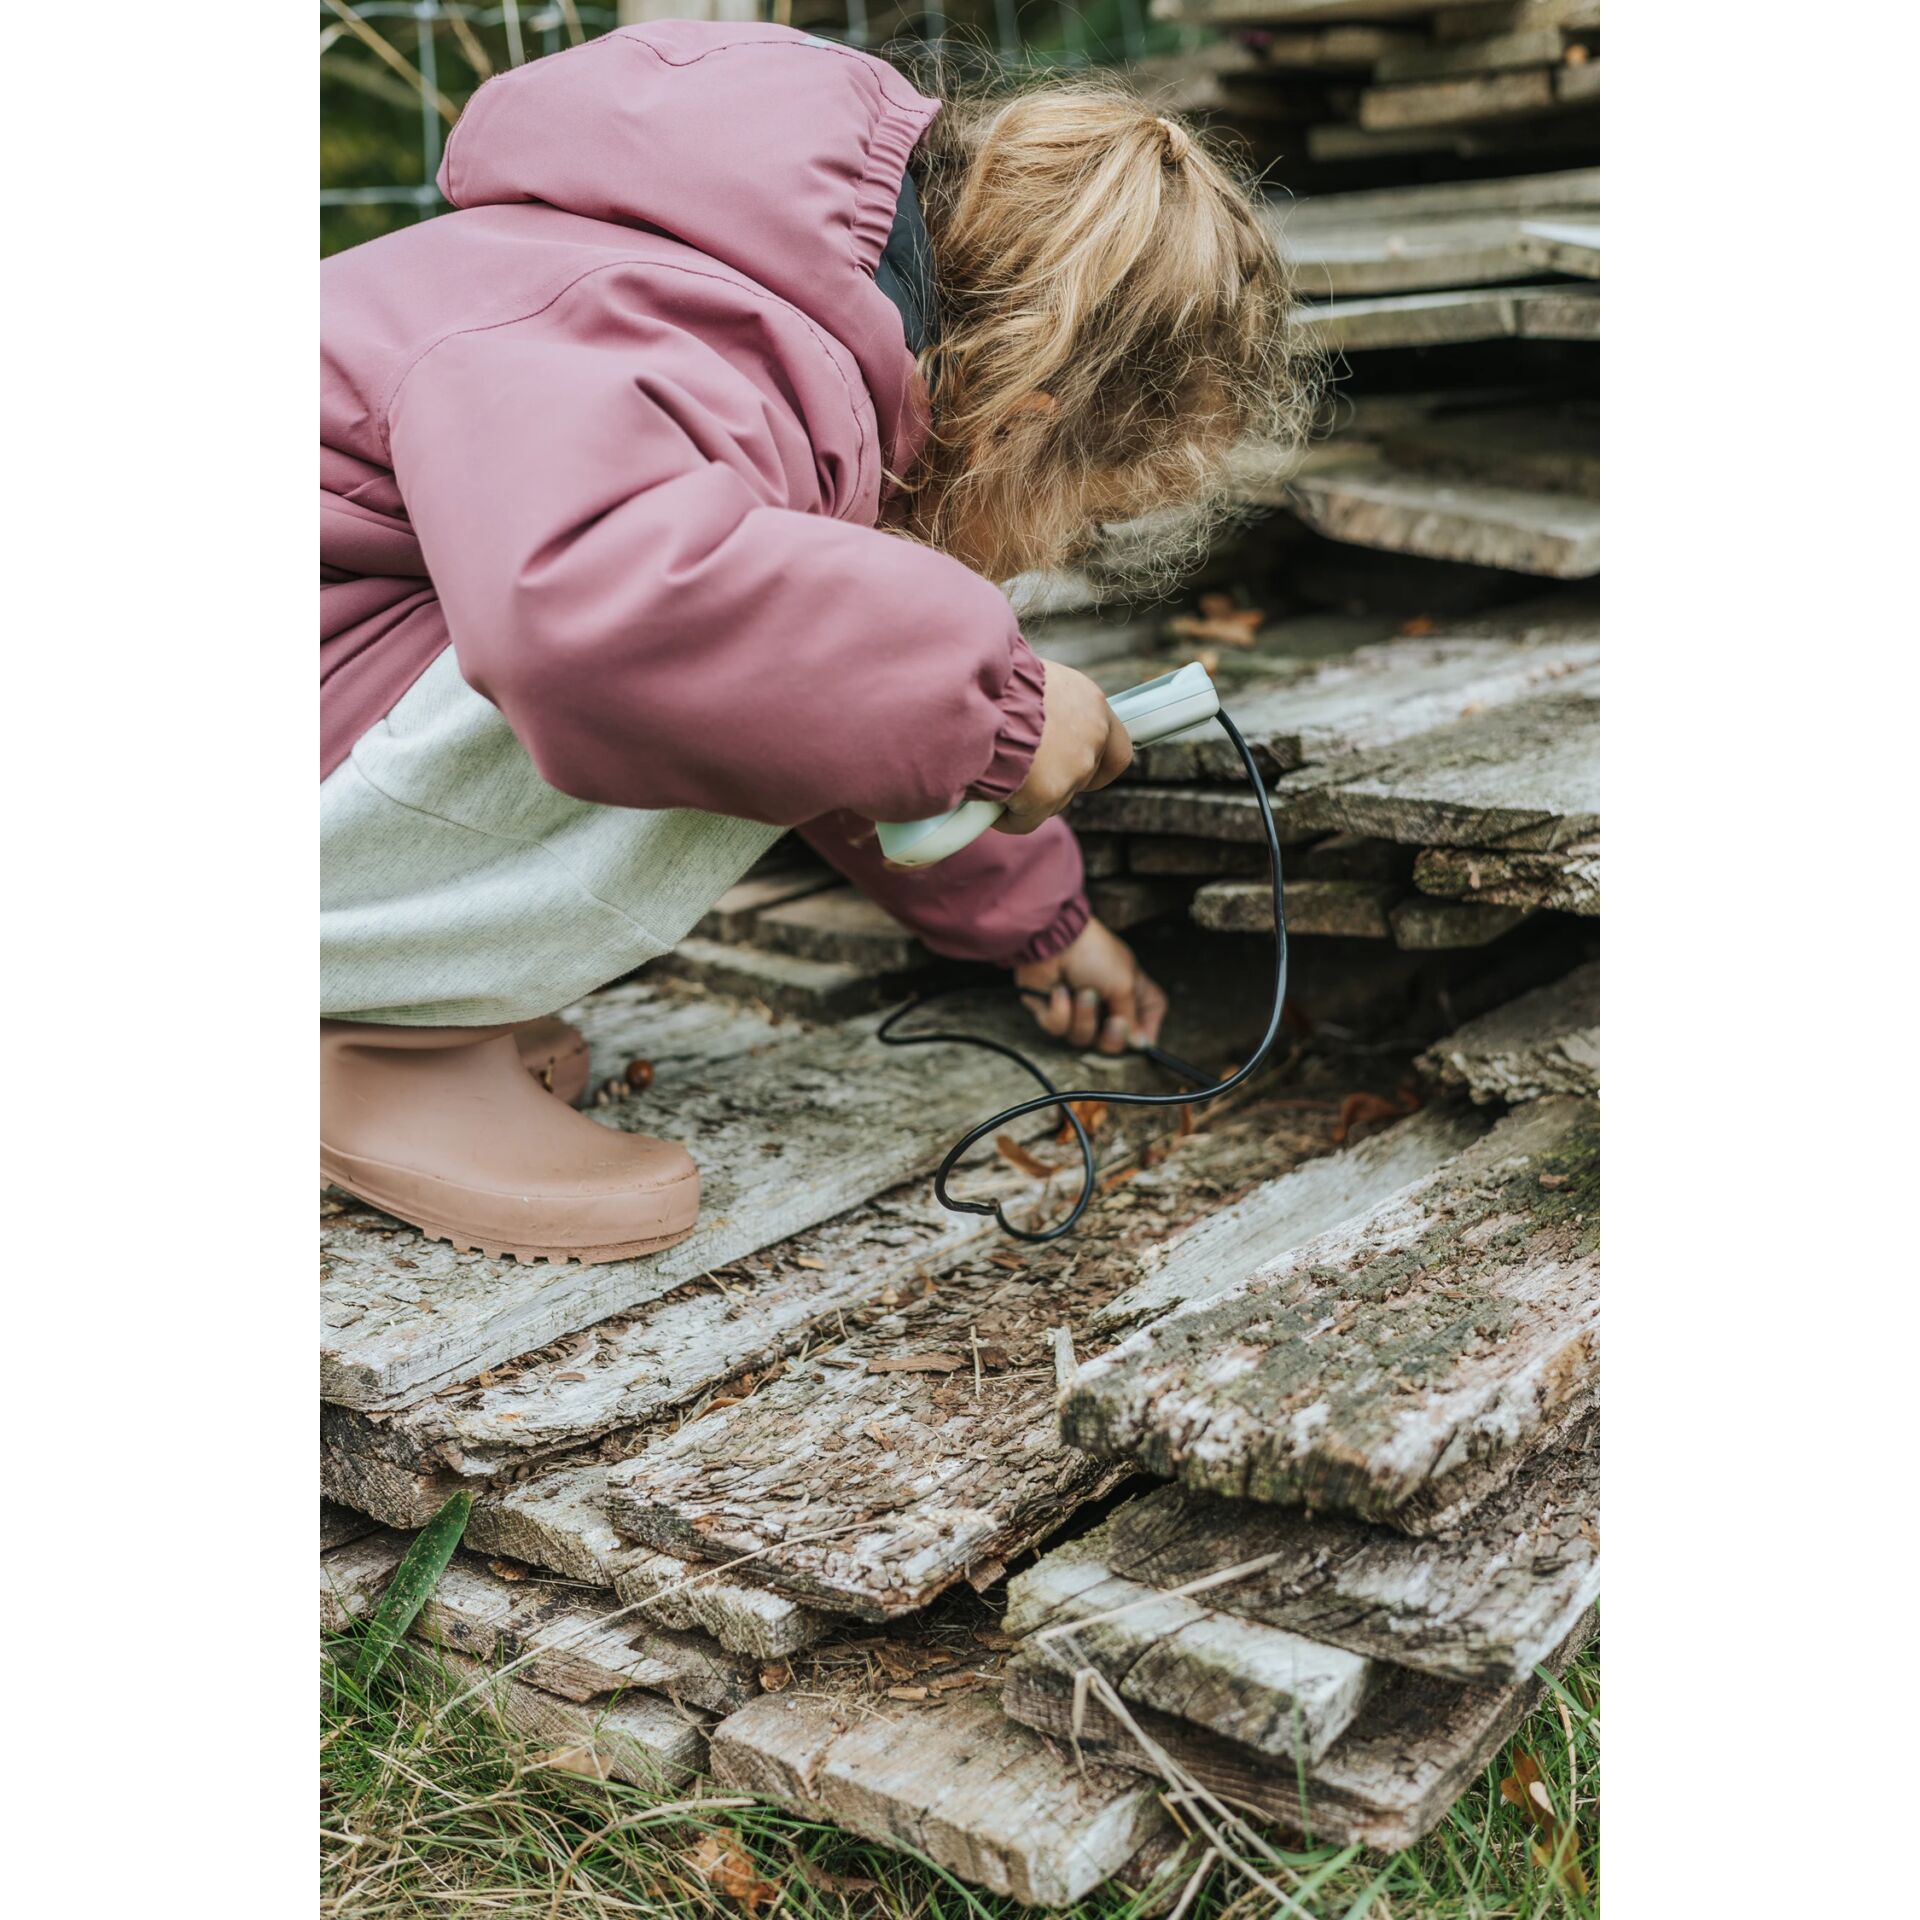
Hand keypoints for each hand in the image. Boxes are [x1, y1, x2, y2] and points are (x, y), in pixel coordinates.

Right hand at [993, 664, 1130, 835]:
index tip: (1076, 767)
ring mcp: (1073, 767)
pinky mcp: (1047, 795)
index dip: (1096, 763)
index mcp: (1089, 702)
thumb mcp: (1028, 683)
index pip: (1117, 747)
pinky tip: (984, 796)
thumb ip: (1046, 707)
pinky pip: (1024, 820)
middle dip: (1054, 781)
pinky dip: (1005, 816)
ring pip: (1054, 800)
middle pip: (1083, 778)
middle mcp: (1091, 734)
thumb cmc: (988, 686)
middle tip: (1022, 774)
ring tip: (994, 772)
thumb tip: (1039, 725)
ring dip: (1028, 796)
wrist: (965, 697)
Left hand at [1015, 916, 1168, 1055]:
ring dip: (1084, 1017)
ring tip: (1080, 993)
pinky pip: (1058, 1028)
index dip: (1147, 1032)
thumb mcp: (1123, 985)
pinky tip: (1058, 992)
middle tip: (1112, 1022)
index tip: (1142, 1043)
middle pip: (1114, 1041)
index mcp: (1129, 989)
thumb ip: (1132, 1018)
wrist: (1052, 941)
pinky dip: (1060, 1010)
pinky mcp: (1051, 1009)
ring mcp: (1077, 1007)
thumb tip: (1140, 1043)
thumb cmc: (1093, 953)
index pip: (1149, 1015)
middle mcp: (1106, 1001)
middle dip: (1112, 1037)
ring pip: (1083, 1037)